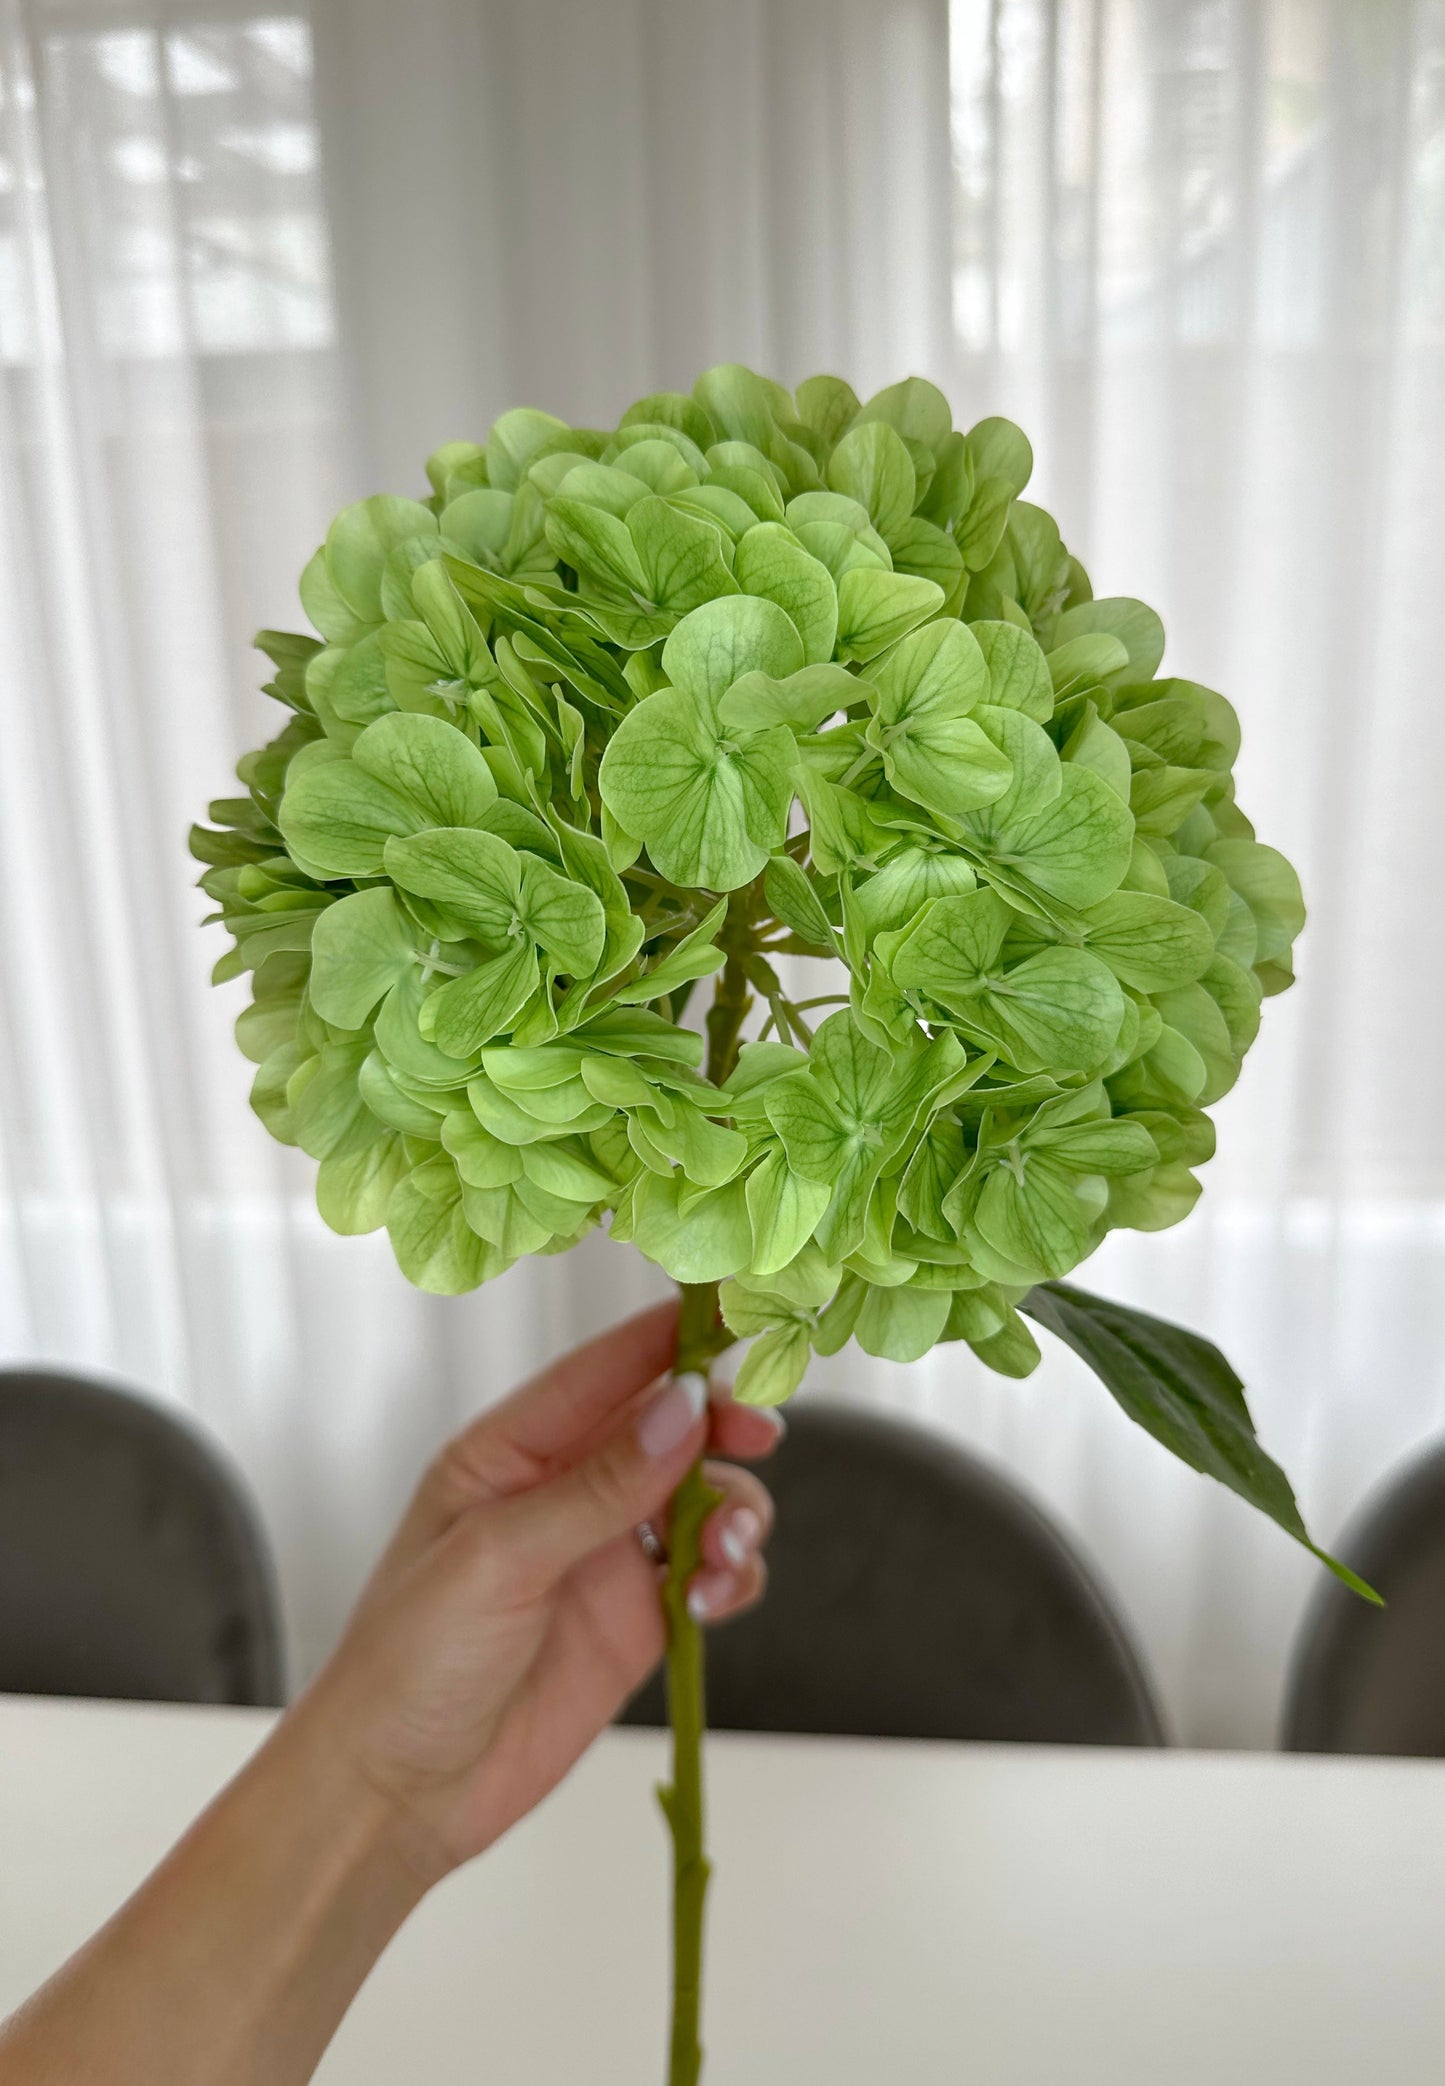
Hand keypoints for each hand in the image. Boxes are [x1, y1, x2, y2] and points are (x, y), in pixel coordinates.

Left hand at [291, 1299, 777, 1884]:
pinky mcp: (638, 1620)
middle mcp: (562, 1491)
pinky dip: (732, 1574)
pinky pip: (709, 1573)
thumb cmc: (407, 1664)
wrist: (396, 1796)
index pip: (601, 1371)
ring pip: (701, 1498)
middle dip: (722, 1426)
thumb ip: (596, 1486)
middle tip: (760, 1438)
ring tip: (725, 1550)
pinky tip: (713, 1599)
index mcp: (508, 1452)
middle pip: (668, 1427)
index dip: (670, 1339)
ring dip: (733, 1509)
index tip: (737, 1319)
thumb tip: (684, 1409)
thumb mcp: (496, 1559)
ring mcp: (605, 1555)